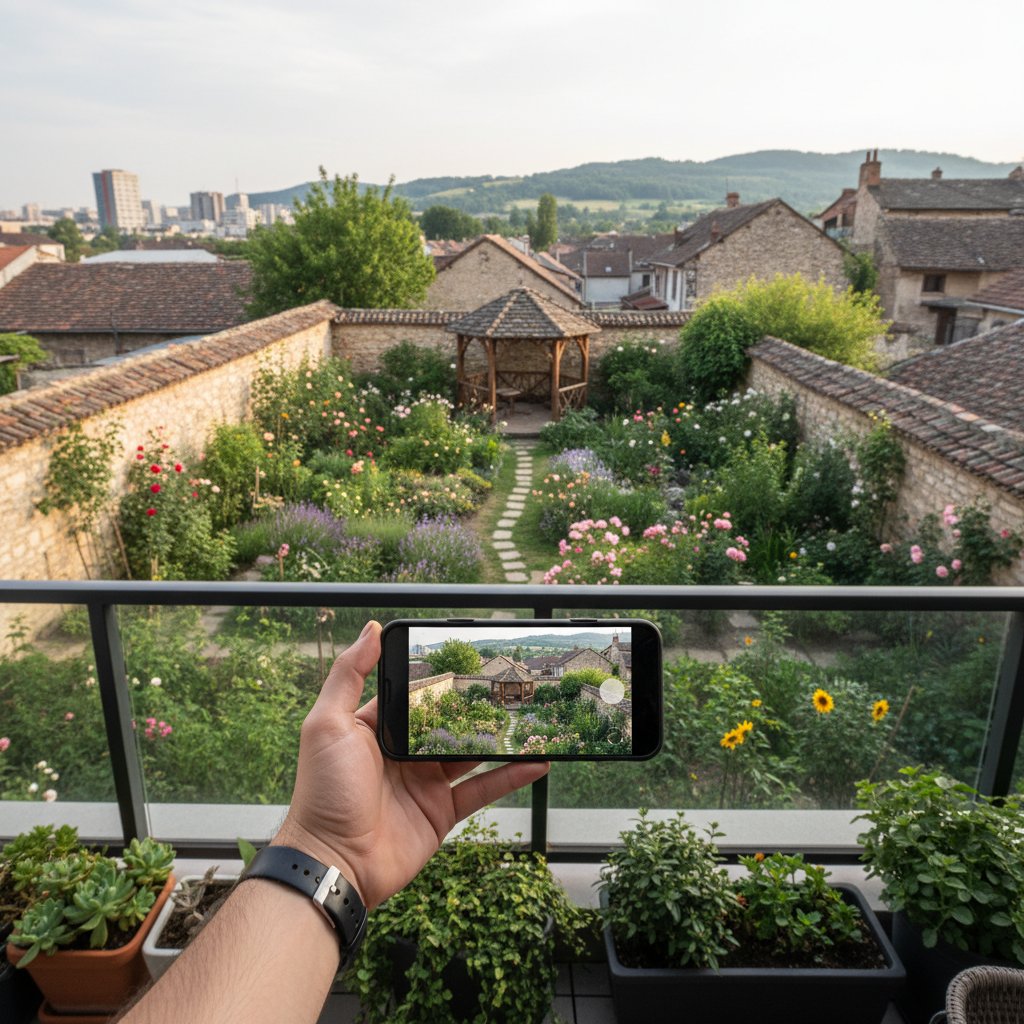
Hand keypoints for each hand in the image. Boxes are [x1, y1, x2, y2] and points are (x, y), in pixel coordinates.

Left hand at [272, 621, 548, 908]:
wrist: (333, 863)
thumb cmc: (323, 792)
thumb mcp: (328, 724)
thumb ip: (349, 675)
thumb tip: (371, 630)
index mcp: (376, 728)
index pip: (415, 696)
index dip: (441, 680)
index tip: (471, 660)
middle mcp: (403, 753)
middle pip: (449, 723)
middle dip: (477, 707)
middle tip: (510, 687)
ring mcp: (425, 783)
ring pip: (471, 753)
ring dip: (499, 738)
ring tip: (529, 718)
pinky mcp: (442, 812)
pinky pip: (482, 789)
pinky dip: (510, 776)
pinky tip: (534, 762)